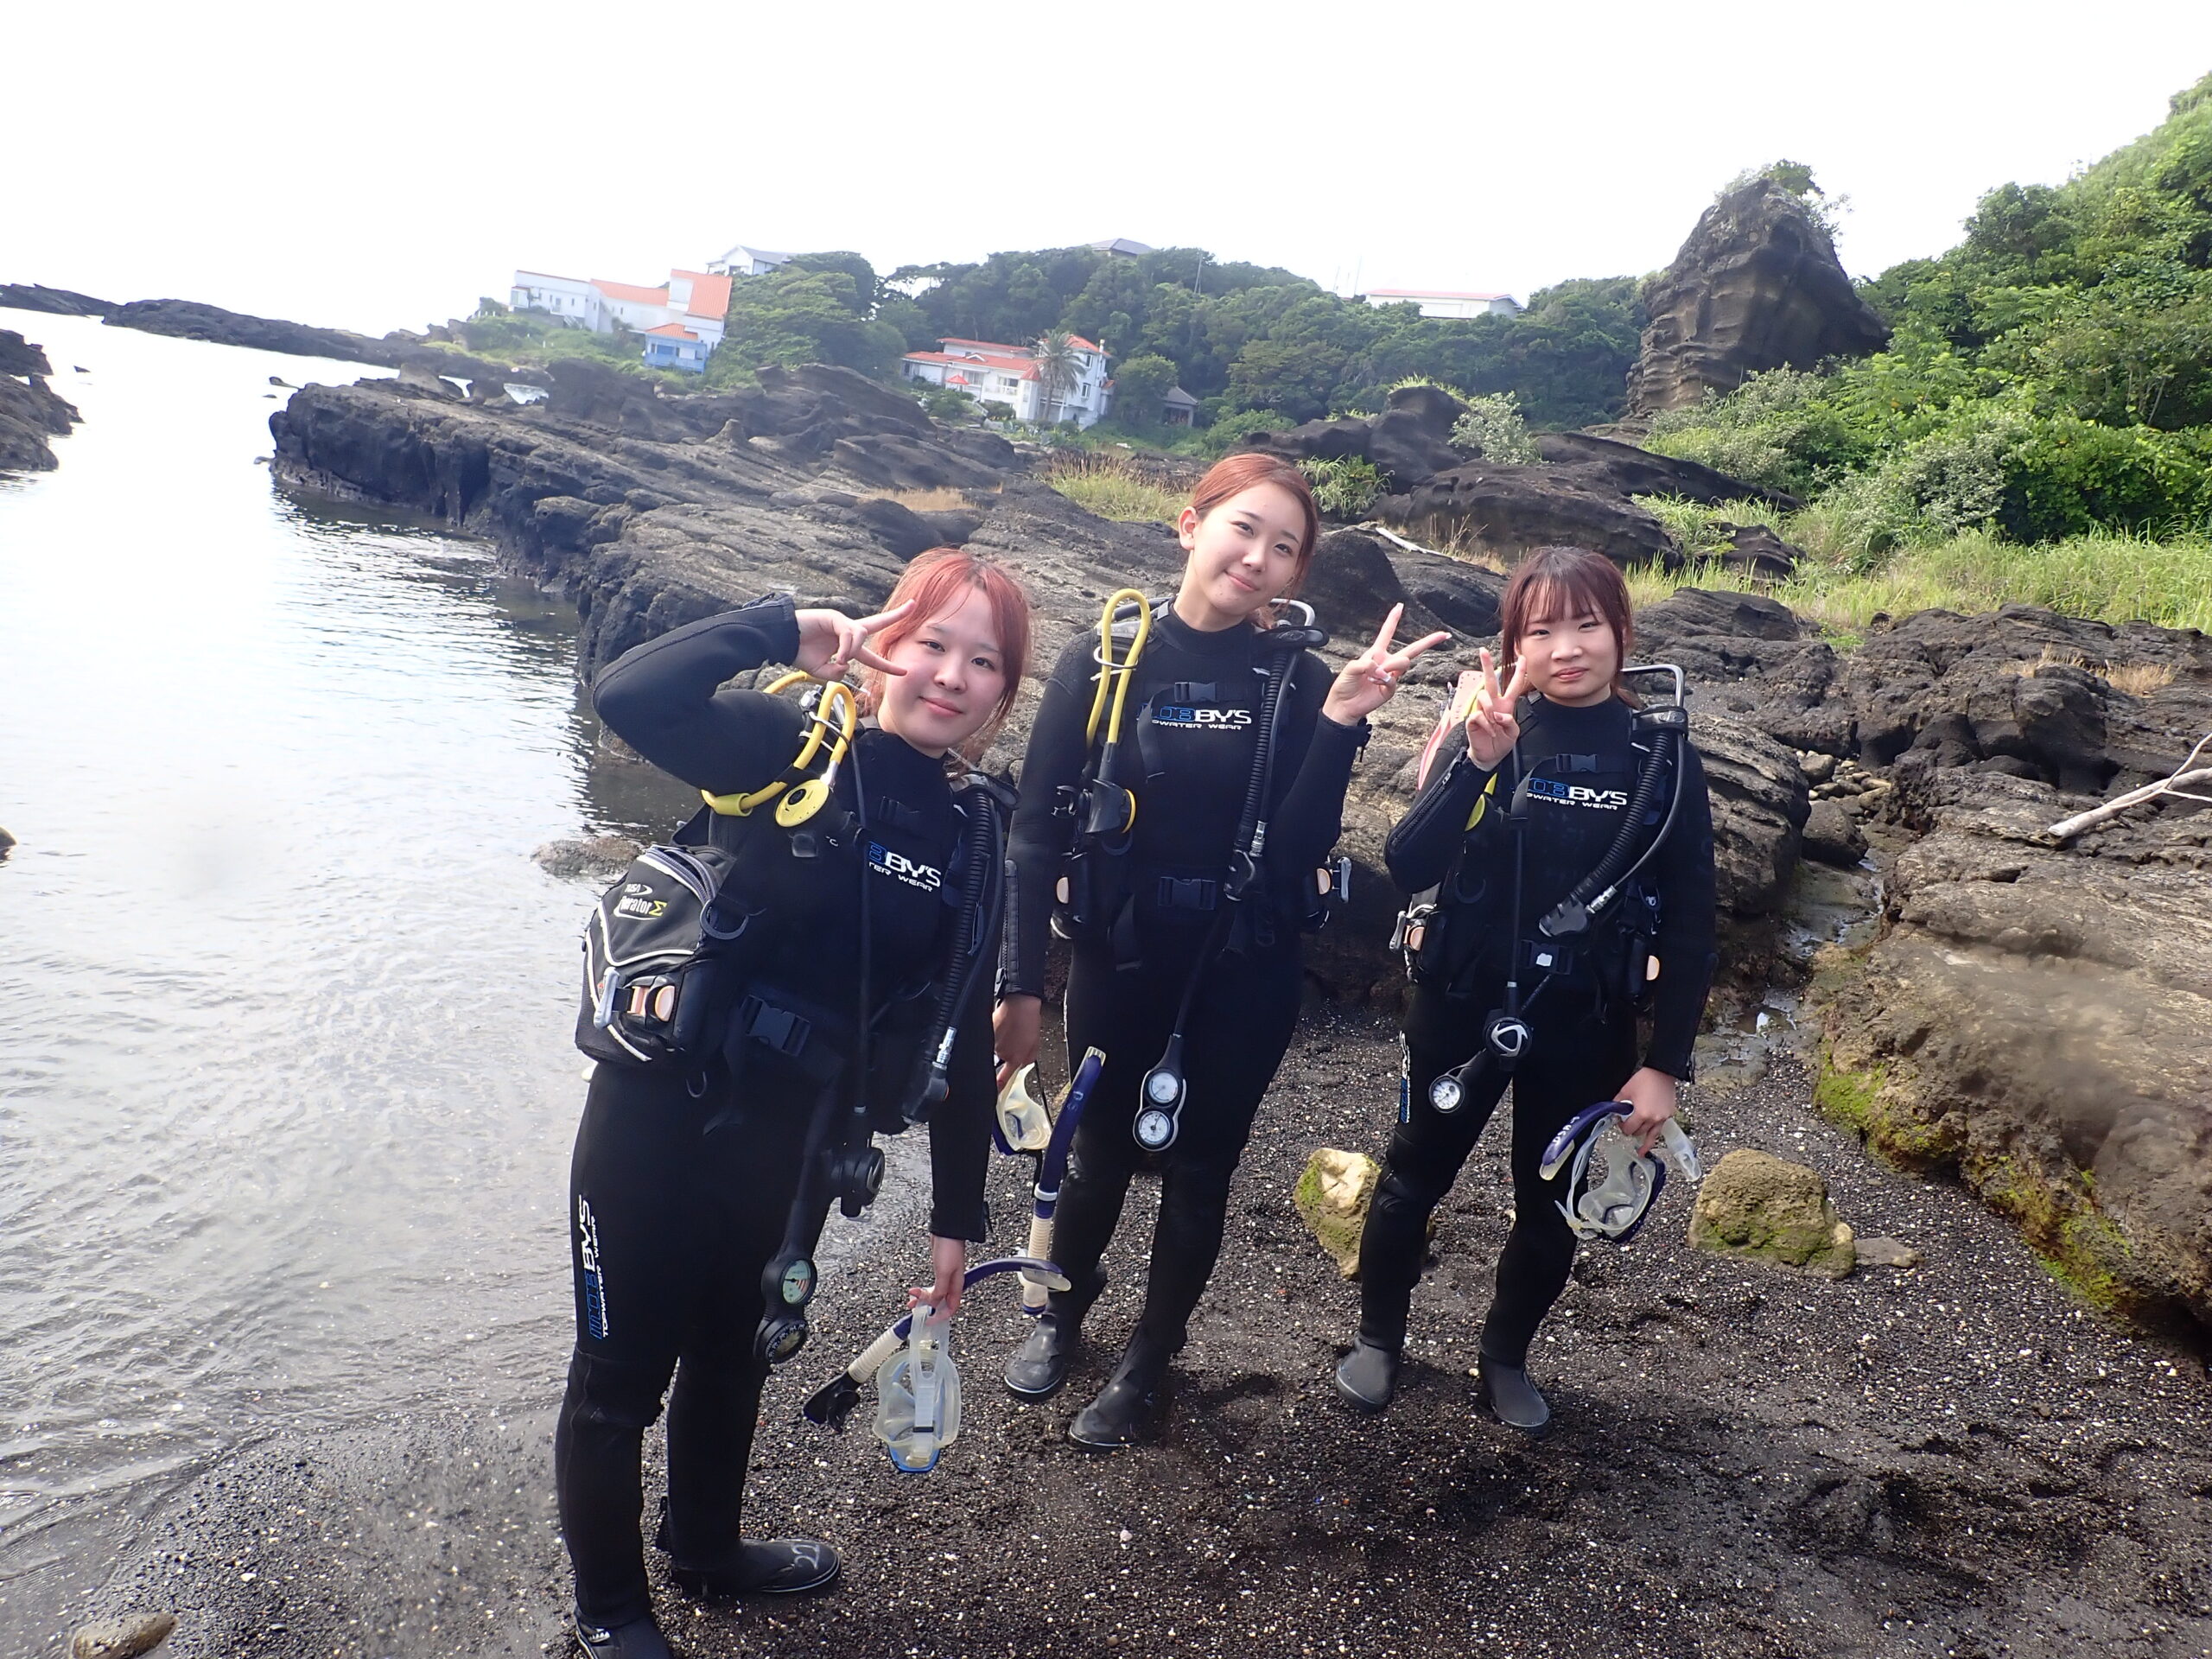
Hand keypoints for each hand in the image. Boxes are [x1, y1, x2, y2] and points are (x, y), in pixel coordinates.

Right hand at [792, 600, 913, 679]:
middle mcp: (847, 632)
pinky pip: (849, 632)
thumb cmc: (799, 654)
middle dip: (897, 615)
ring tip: (839, 660)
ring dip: (853, 650)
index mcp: (846, 646)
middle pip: (877, 623)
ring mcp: (841, 622)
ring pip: (861, 634)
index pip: (871, 656)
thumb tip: (848, 663)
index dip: (887, 664)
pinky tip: (838, 654)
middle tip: (914, 605)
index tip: (903, 670)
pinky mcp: (834, 617)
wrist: (782, 642)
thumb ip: (838, 673)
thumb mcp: (823, 672)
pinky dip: (846, 646)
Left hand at [908, 1233, 966, 1315]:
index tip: (927, 1321)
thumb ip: (939, 1291)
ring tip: (911, 1299)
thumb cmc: (949, 1248)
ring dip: (922, 1299)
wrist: (947, 1229)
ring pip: (934, 1295)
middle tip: (914, 1310)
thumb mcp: (944, 1273)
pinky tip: (915, 1290)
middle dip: (927, 1308)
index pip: (950, 1308)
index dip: (939, 1317)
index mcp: (956, 1286)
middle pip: (940, 1303)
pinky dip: (922, 1291)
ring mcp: (945, 1276)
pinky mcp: (939, 1270)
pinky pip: (931, 1286)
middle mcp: (952, 1283)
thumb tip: (933, 1305)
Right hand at [992, 995, 1041, 1093]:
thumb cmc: (1029, 1021)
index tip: (994, 1091)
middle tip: (1016, 1038)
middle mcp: (1002, 1053)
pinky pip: (991, 1037)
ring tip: (1012, 1029)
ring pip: (996, 1046)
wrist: (1020, 1004)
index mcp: (1015, 1058)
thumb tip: (1021, 1064)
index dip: (998, 1086)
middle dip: (1008, 1051)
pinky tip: (1005, 1025)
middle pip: (1001, 1058)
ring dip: (1003, 1041)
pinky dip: (997, 1032)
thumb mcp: (1035, 1044)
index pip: (1004, 1077)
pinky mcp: (987, 1032)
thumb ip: (1028, 1059)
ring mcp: (994, 1043)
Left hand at [1320, 604, 1450, 725]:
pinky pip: (1394, 680)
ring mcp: (1390, 676)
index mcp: (1375, 653)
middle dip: (1429, 641)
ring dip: (1391, 665)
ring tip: (1375, 674)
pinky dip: (1384, 680)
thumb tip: (1381, 668)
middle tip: (1444, 634)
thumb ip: (1366, 663)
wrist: (1344, 705)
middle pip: (1412, 649)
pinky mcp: (1391, 689)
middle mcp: (1386, 662)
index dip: (1393, 619)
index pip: (1386, 633)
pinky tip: (1375, 683)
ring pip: (1404, 662)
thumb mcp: (1351, 667)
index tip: (1400, 606)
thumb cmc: (1345, 685)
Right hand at [1464, 646, 1529, 769]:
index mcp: (1506, 705)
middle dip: (1486, 665)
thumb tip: (1498, 714)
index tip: (1522, 657)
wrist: (1490, 757)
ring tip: (1494, 722)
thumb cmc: (1501, 743)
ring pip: (1484, 697)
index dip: (1519, 672)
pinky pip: (1478, 715)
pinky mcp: (1472, 719)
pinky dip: (1486, 724)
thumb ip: (1510, 721)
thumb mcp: (1513, 733)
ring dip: (1491, 709)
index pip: (1513, 685)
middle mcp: (1493, 704)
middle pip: (1490, 681)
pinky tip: (1489, 731)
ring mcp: (1482, 711)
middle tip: (1483, 651)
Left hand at [1615, 1067, 1679, 1154]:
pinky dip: (1654, 1135)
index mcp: (1642, 1114)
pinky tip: (1650, 1141)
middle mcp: (1653, 1118)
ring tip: (1640, 1152)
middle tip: (1626, 1123)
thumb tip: (1612, 1112)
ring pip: (1651, 1135)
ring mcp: (1663, 1118)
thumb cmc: (1644, 1079)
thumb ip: (1617, 1104)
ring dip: (1644, 1141)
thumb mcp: (1625, 1091)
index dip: (1622, 1126)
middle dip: (1631, 1130)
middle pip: (1638, 1133)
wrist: (1662, 1072)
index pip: (1628, 1129)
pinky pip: (1659, 1128)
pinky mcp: (1669, 1115)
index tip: (1620, 1121)